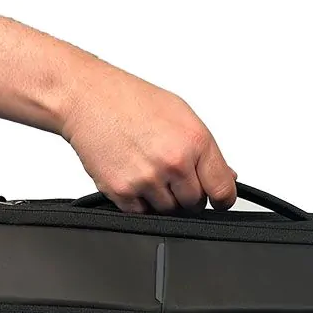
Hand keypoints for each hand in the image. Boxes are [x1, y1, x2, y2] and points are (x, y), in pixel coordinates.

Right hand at [61, 59, 236, 212]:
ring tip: (148, 170)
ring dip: (162, 199)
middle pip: (194, 205)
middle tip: (171, 174)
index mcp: (195, 142)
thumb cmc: (131, 101)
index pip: (222, 191)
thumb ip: (206, 151)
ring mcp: (147, 180)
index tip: (217, 200)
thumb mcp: (181, 115)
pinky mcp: (122, 192)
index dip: (221, 198)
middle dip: (187, 195)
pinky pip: (141, 213)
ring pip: (168, 212)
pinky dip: (139, 202)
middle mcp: (173, 162)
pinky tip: (133, 176)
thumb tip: (225, 177)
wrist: (87, 98)